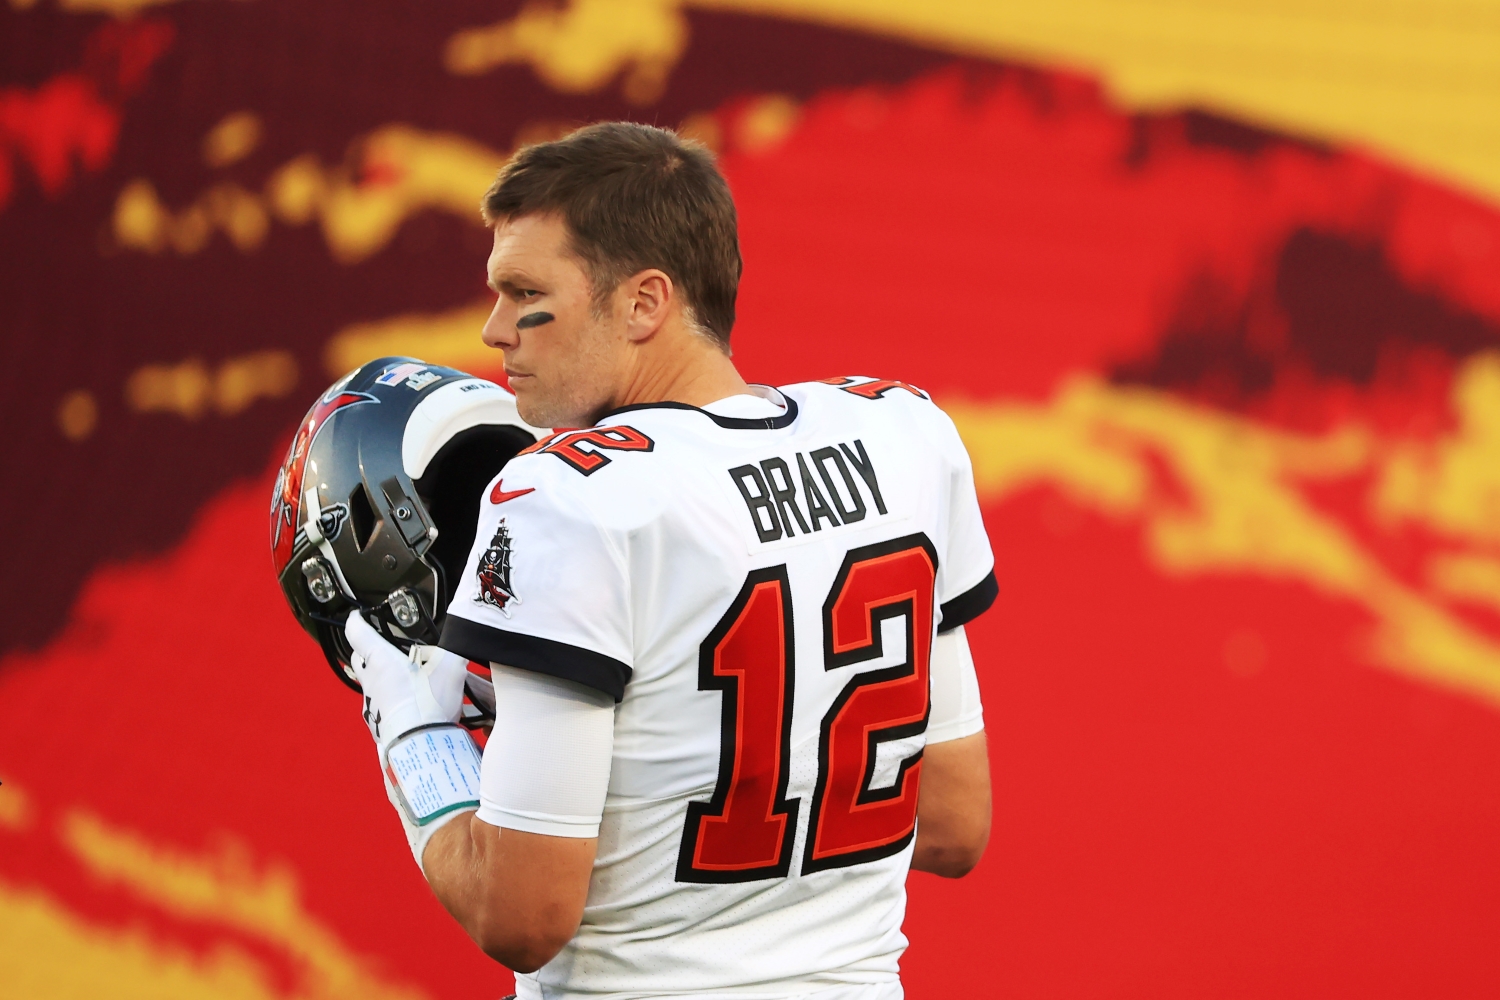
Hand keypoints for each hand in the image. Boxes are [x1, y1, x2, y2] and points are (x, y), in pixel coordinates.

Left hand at [345, 612, 466, 748]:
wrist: (420, 745)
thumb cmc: (428, 704)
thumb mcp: (451, 667)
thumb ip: (456, 648)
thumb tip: (467, 635)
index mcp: (381, 659)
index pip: (357, 632)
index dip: (357, 621)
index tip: (358, 616)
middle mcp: (370, 680)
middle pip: (359, 659)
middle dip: (367, 651)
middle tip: (384, 648)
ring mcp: (370, 704)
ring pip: (370, 683)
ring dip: (381, 678)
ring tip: (404, 680)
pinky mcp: (376, 724)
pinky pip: (378, 706)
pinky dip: (389, 701)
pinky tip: (409, 705)